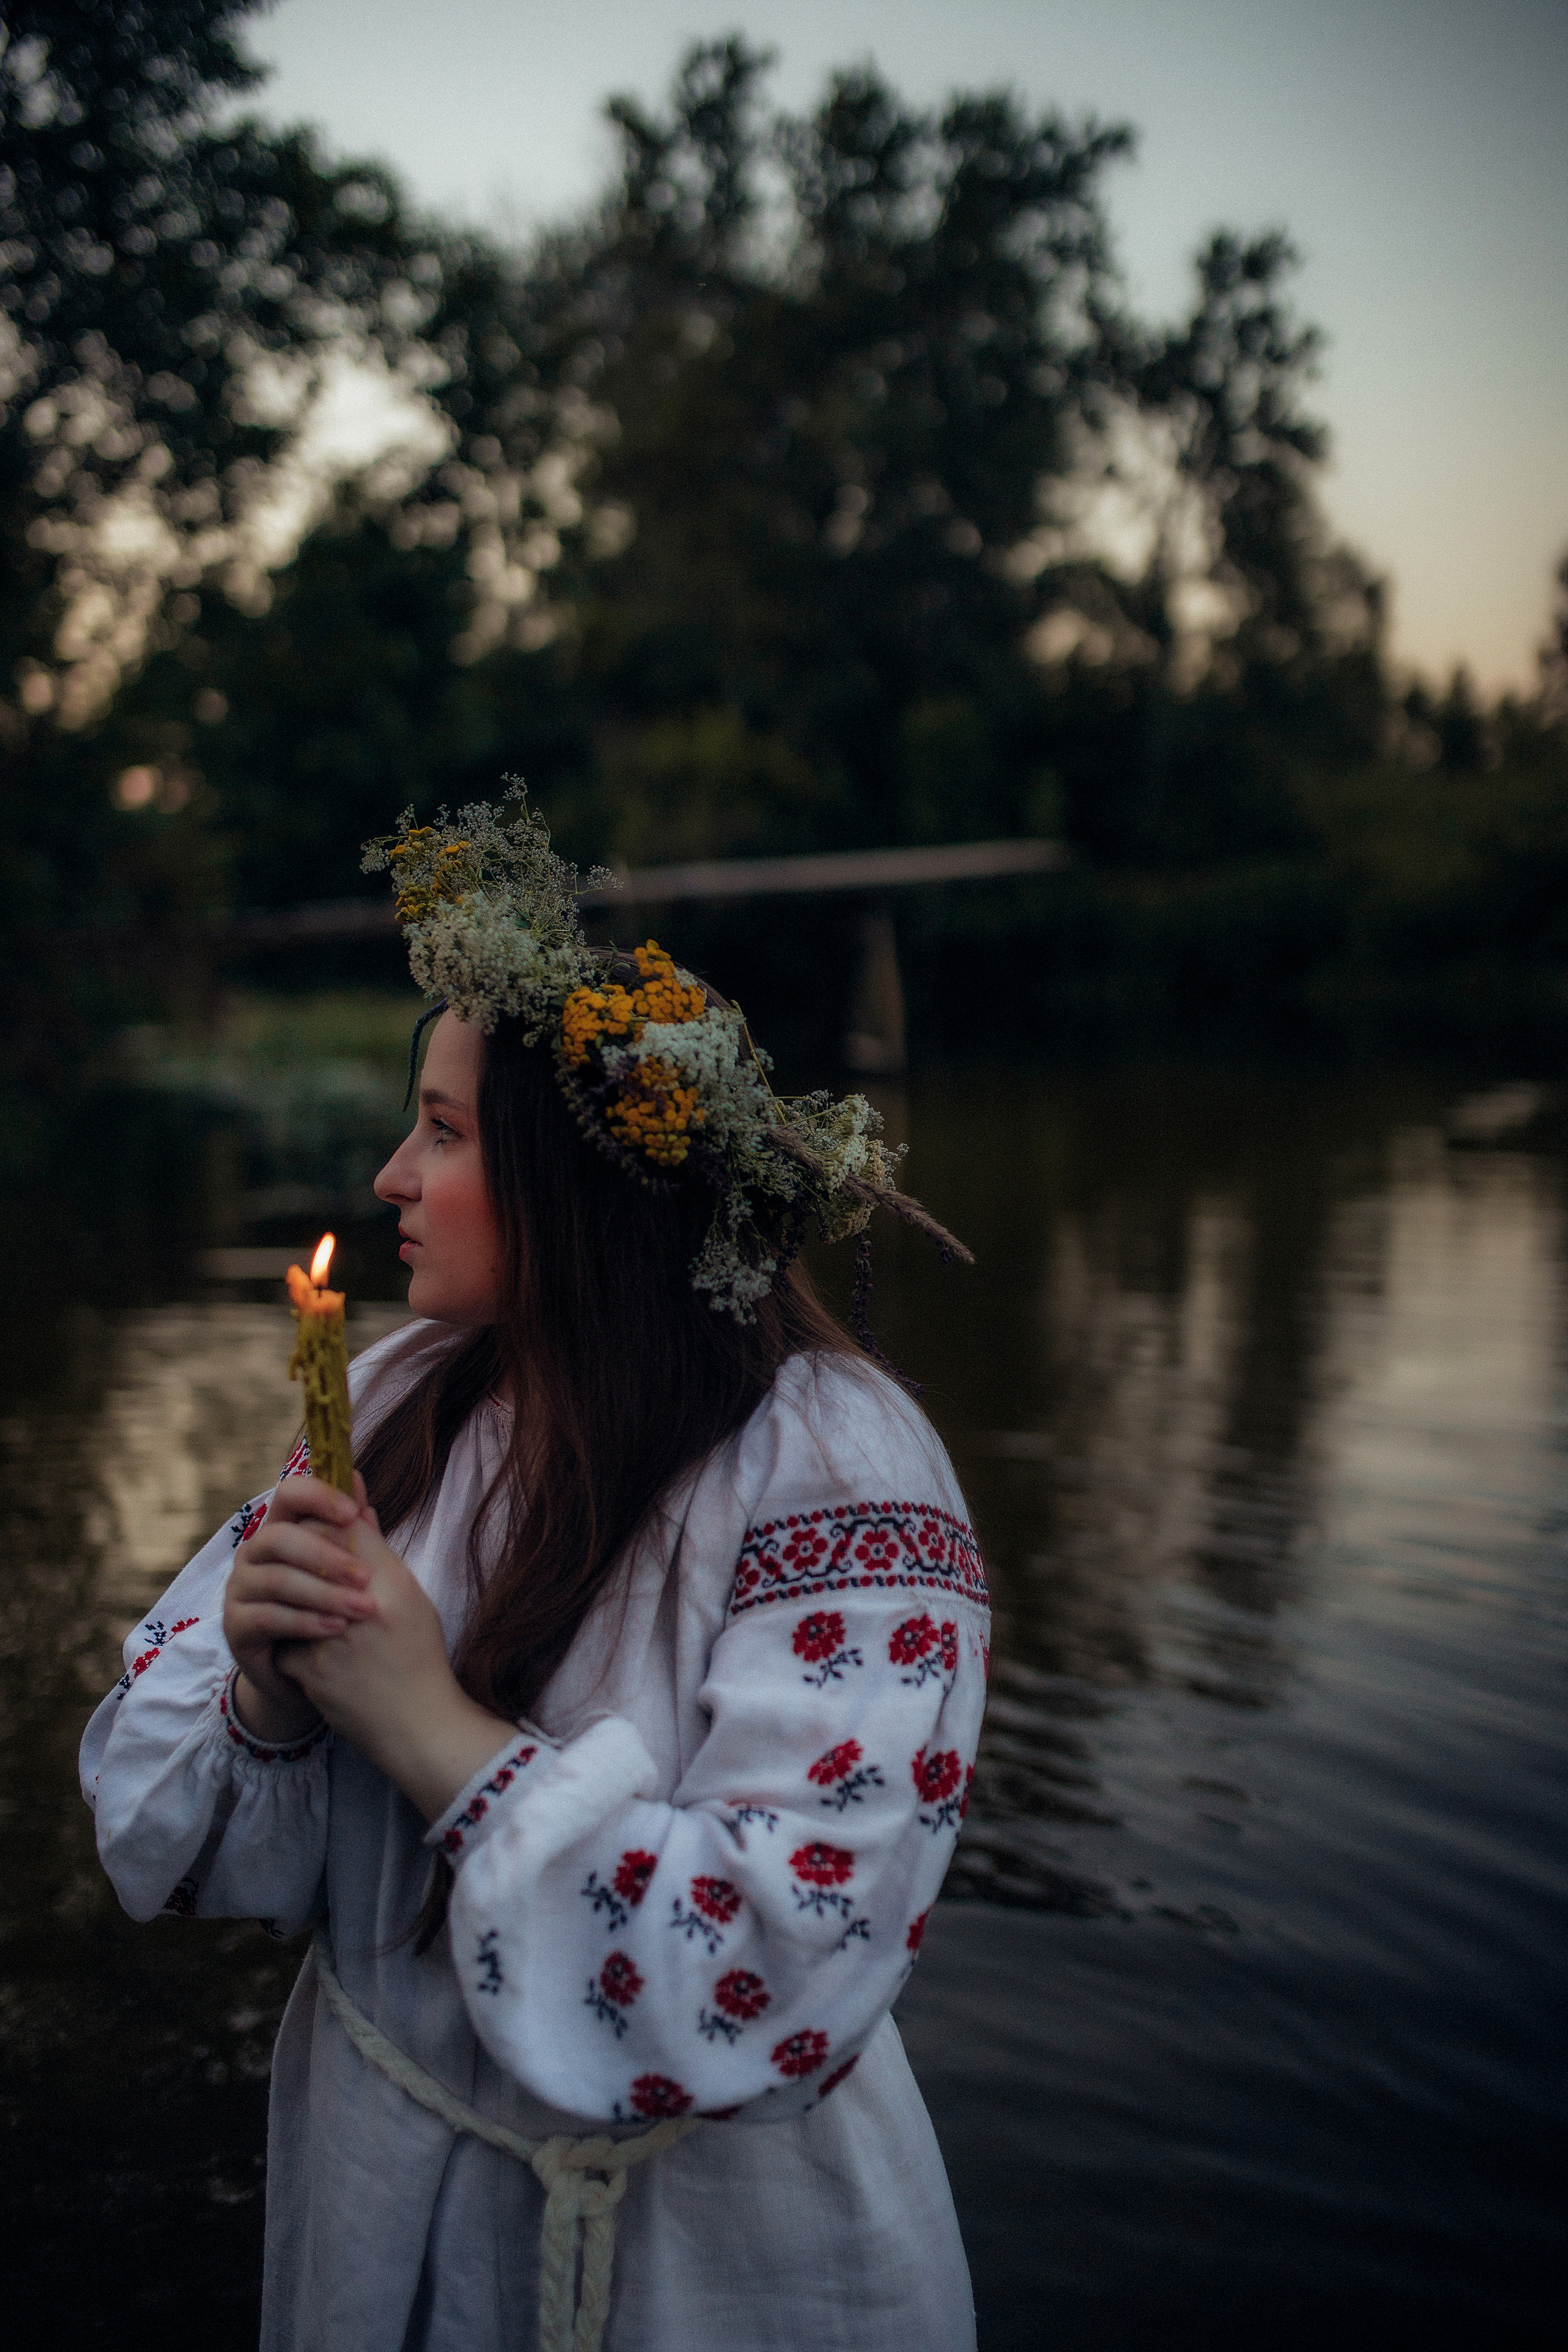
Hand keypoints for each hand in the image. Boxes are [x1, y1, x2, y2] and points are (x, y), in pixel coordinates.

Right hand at [224, 1473, 375, 1742]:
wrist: (318, 1673)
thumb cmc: (336, 1610)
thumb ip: (353, 1530)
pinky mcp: (235, 1626)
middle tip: (366, 1578)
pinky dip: (306, 1621)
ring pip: (278, 1579)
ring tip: (362, 1609)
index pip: (289, 1494)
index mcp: (284, 1529)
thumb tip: (359, 1480)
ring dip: (324, 1593)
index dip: (318, 1496)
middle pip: (280, 1537)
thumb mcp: (350, 1572)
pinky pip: (268, 1617)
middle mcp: (254, 1554)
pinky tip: (337, 1628)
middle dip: (327, 1555)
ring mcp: (240, 1589)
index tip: (352, 1512)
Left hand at [276, 1508, 518, 1822]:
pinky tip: (316, 1660)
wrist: (417, 1726)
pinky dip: (294, 1646)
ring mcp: (331, 1641)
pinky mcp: (308, 1672)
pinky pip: (284, 1639)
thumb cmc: (417, 1654)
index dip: (329, 1517)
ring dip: (298, 1604)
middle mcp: (361, 1607)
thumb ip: (375, 1546)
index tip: (330, 1523)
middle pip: (312, 1556)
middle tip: (316, 1573)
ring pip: (291, 1597)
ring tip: (322, 1622)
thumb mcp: (408, 1595)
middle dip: (307, 1559)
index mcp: (392, 1584)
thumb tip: (354, 1494)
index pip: (344, 1525)